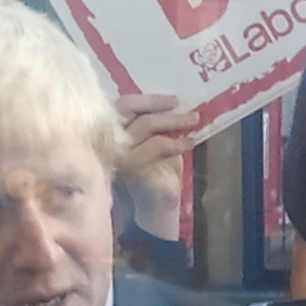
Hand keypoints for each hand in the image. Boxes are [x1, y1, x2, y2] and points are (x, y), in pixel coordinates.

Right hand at [117, 94, 198, 238]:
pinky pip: (157, 144)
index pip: (124, 105)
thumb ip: (160, 125)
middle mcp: (110, 139)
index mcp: (114, 131)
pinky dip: (176, 141)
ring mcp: (118, 152)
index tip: (173, 99)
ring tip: (194, 120)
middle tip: (181, 104)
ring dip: (174, 120)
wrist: (158, 206)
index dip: (147, 99)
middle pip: (129, 108)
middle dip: (157, 103)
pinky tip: (189, 142)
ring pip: (146, 124)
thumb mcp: (160, 141)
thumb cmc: (158, 172)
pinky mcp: (131, 165)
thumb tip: (180, 104)